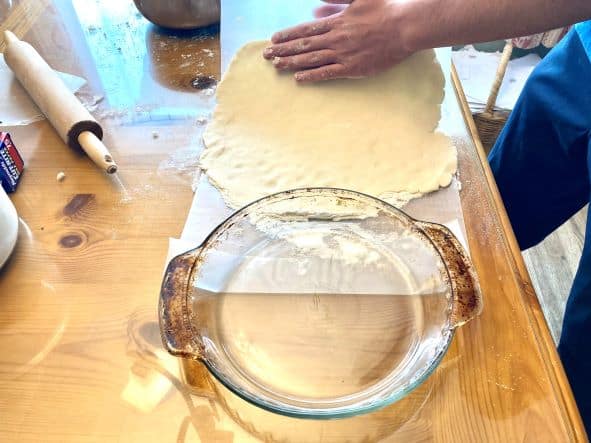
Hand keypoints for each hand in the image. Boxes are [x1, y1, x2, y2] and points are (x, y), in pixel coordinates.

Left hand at [262, 0, 412, 81]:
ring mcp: (343, 54)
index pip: (305, 30)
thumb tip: (315, 8)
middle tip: (266, 56)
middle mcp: (336, 38)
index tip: (273, 39)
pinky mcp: (352, 68)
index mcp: (336, 21)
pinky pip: (327, 73)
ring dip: (292, 63)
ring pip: (311, 60)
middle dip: (283, 50)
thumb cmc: (385, 9)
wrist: (405, 27)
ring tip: (277, 66)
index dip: (288, 35)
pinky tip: (298, 79)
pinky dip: (312, 76)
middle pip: (303, 46)